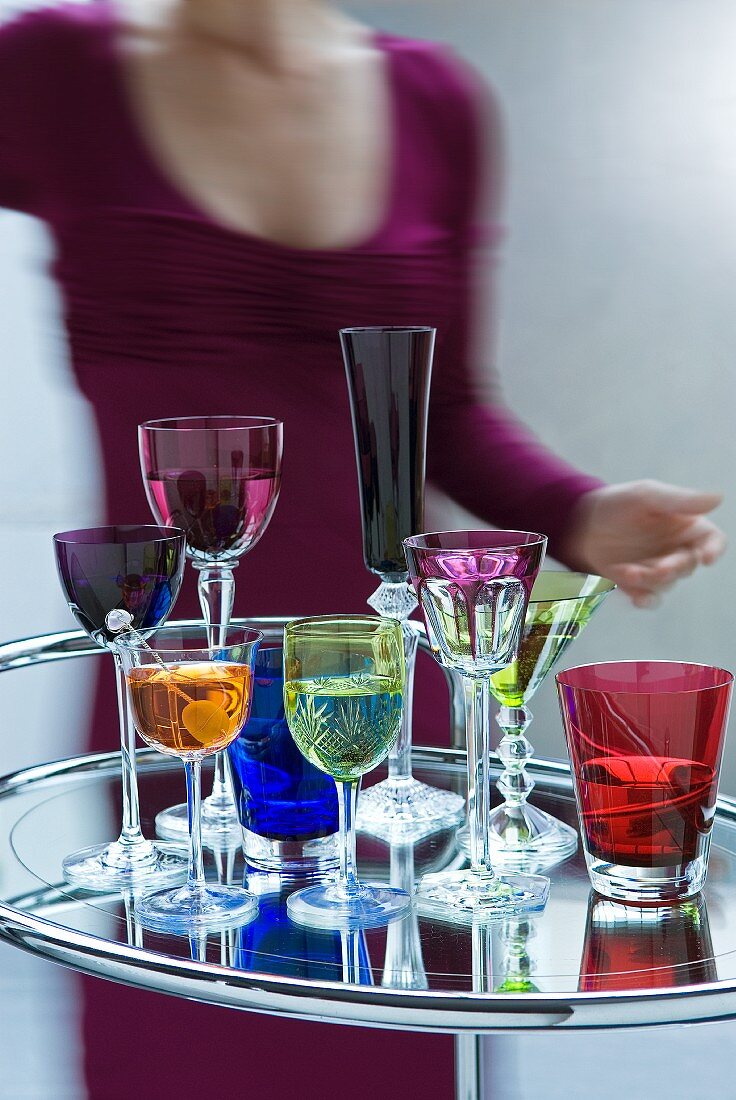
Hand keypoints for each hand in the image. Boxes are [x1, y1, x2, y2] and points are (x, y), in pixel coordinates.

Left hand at [563, 480, 726, 606]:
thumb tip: (718, 498)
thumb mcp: (646, 496)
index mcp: (685, 525)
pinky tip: (637, 599)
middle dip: (673, 568)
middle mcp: (675, 548)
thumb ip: (679, 500)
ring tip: (625, 570)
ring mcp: (657, 568)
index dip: (714, 550)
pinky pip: (651, 598)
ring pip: (666, 583)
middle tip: (657, 568)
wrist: (578, 524)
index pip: (712, 540)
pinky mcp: (638, 584)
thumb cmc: (615, 503)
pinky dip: (646, 600)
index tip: (706, 557)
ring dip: (649, 580)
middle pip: (689, 565)